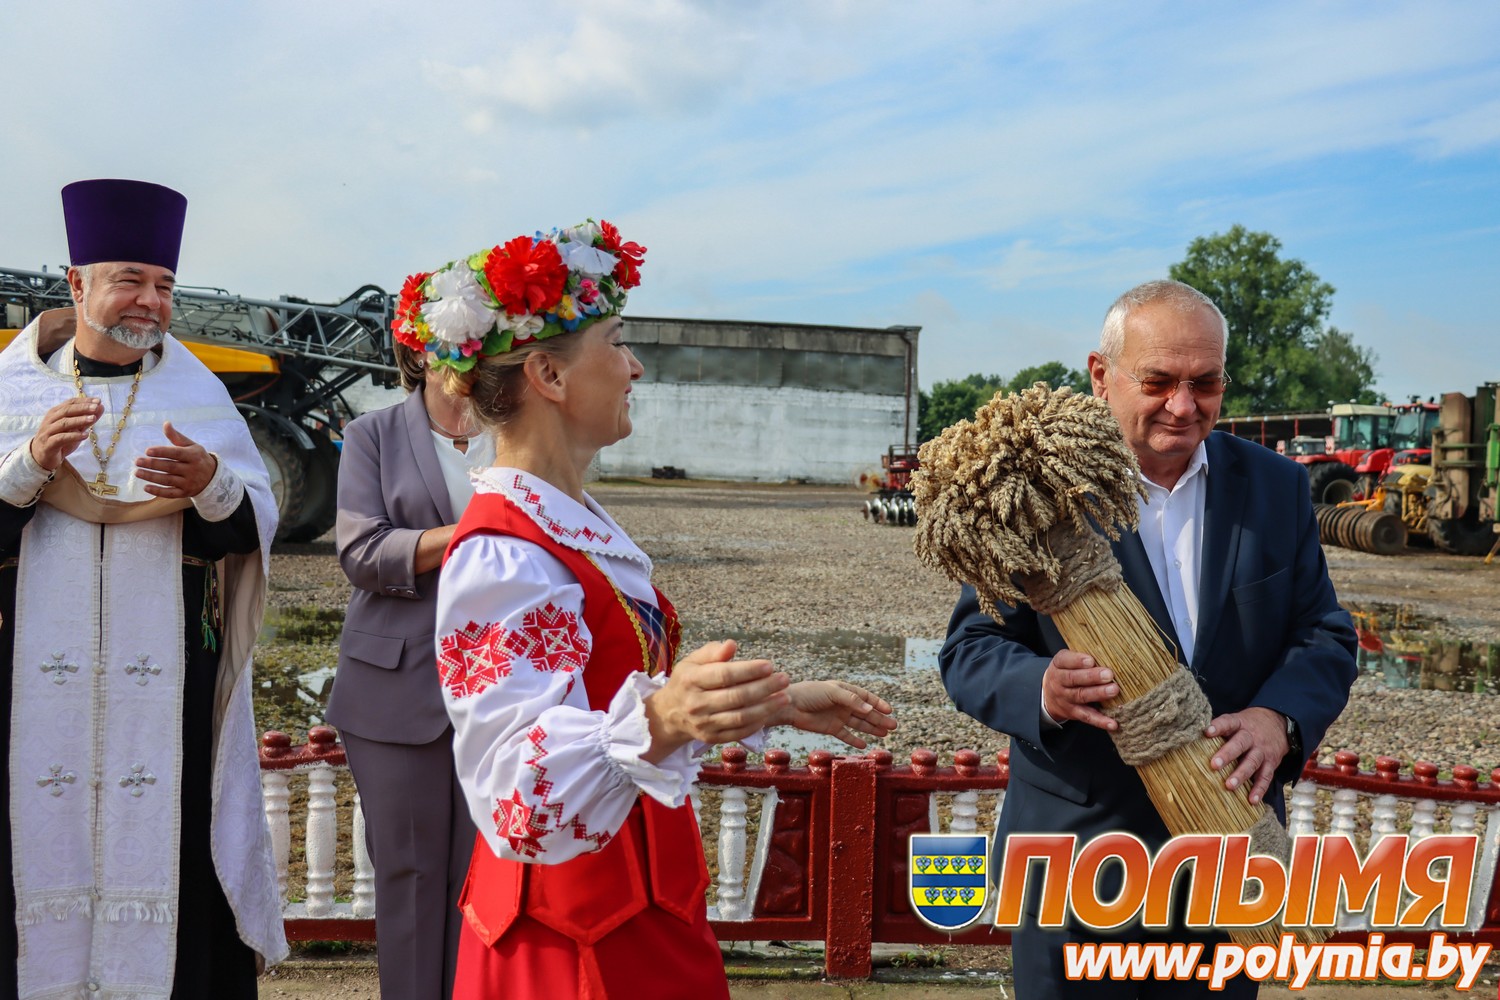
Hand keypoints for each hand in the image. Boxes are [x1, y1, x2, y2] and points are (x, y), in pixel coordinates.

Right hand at [28, 397, 102, 471]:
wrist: (43, 457)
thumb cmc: (60, 440)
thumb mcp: (76, 429)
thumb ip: (87, 419)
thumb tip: (101, 407)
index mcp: (55, 413)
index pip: (70, 403)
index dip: (84, 401)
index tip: (98, 400)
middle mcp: (50, 420)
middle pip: (66, 411)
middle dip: (82, 408)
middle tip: (96, 407)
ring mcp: (47, 432)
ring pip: (63, 423)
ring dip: (79, 420)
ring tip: (93, 418)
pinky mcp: (48, 444)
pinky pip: (61, 438)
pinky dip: (73, 436)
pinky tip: (85, 436)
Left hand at [134, 421, 218, 497]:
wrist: (212, 477)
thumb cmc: (197, 458)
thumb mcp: (191, 446)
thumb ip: (177, 437)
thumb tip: (166, 424)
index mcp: (193, 455)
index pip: (176, 453)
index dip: (162, 452)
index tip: (147, 451)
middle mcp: (192, 470)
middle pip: (170, 467)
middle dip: (152, 464)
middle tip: (137, 461)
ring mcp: (189, 483)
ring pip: (168, 480)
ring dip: (151, 477)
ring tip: (137, 472)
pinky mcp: (185, 493)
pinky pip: (170, 493)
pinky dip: (158, 492)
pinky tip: (146, 487)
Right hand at [642, 640, 789, 761]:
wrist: (669, 713)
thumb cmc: (687, 681)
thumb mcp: (693, 661)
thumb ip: (712, 652)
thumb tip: (731, 645)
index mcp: (691, 680)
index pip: (724, 675)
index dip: (748, 670)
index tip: (769, 665)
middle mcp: (696, 703)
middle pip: (736, 697)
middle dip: (764, 688)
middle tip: (784, 679)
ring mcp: (704, 723)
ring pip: (740, 717)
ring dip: (766, 708)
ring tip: (784, 697)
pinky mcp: (711, 738)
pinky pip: (738, 732)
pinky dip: (756, 723)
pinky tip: (770, 712)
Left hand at [771, 680, 897, 748]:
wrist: (790, 706)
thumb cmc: (809, 694)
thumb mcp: (832, 692)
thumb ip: (852, 700)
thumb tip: (870, 710)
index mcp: (844, 691)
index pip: (866, 697)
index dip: (878, 704)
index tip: (890, 710)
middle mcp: (843, 704)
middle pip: (866, 713)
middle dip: (880, 718)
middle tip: (894, 726)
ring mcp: (838, 717)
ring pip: (859, 724)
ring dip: (872, 728)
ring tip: (885, 734)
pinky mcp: (831, 728)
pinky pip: (846, 735)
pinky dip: (855, 740)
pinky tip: (865, 744)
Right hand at [1040, 650, 1119, 730]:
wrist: (1048, 695)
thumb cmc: (1065, 672)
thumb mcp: (1066, 661)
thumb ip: (1081, 658)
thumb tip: (1106, 655)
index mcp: (1058, 665)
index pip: (1064, 661)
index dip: (1077, 661)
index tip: (1091, 660)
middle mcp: (1059, 682)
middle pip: (1073, 679)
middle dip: (1092, 677)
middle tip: (1108, 674)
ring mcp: (1065, 699)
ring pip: (1081, 696)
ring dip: (1098, 694)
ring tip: (1114, 690)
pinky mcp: (1073, 713)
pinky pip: (1087, 717)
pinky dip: (1100, 721)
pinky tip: (1112, 723)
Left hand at [1205, 707, 1289, 804]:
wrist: (1278, 723)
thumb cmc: (1247, 725)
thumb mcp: (1235, 720)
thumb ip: (1219, 728)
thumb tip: (1192, 736)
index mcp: (1239, 723)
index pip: (1228, 722)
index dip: (1218, 726)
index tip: (1206, 732)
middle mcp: (1251, 736)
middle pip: (1240, 743)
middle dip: (1227, 754)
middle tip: (1214, 765)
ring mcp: (1262, 750)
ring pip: (1252, 761)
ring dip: (1241, 774)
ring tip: (1229, 786)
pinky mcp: (1271, 763)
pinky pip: (1266, 776)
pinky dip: (1259, 789)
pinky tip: (1252, 800)